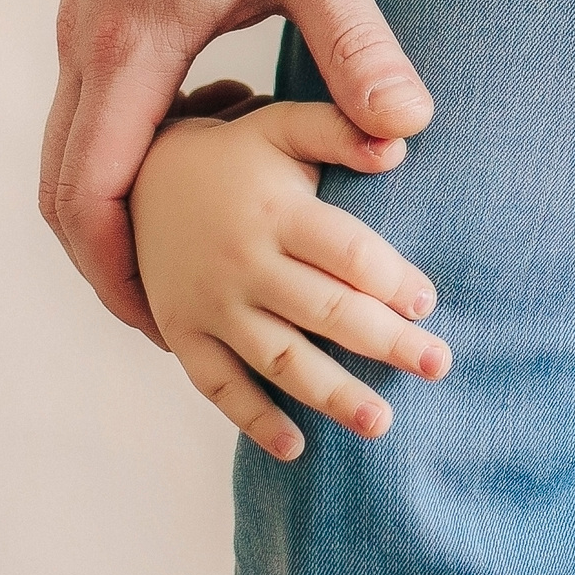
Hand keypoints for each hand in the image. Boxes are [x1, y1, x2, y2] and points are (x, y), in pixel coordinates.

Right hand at [43, 0, 432, 336]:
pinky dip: (117, 158)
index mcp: (131, 44)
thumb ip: (359, 50)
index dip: (119, 266)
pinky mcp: (97, 5)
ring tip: (172, 261)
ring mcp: (83, 23)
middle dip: (105, 259)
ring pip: (68, 147)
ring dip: (109, 209)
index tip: (159, 322)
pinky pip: (87, 108)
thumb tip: (409, 131)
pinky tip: (184, 171)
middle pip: (62, 185)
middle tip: (161, 319)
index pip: (93, 189)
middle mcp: (86, 42)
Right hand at [134, 97, 449, 460]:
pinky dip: (254, 420)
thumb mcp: (283, 127)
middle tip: (439, 366)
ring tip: (382, 422)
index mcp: (275, 212)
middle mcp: (242, 263)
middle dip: (386, 342)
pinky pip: (219, 386)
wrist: (134, 179)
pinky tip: (296, 447)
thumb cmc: (238, 154)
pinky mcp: (183, 335)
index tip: (428, 303)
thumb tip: (403, 142)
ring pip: (279, 358)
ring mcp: (209, 305)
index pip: (343, 251)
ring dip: (332, 394)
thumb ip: (341, 129)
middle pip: (324, 310)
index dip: (389, 278)